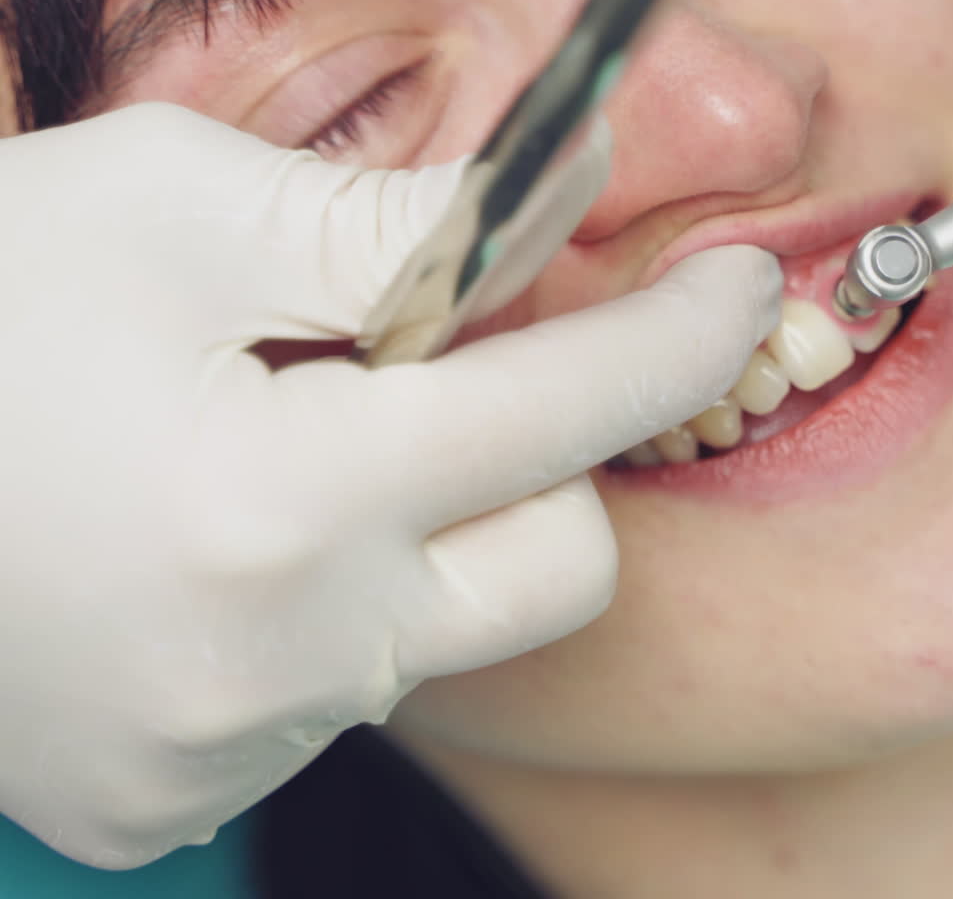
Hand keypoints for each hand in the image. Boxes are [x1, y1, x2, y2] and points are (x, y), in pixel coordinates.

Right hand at [0, 103, 780, 867]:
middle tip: (421, 375)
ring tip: (276, 446)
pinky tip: (215, 533)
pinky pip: (341, 678)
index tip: (742, 287)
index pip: (567, 408)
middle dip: (535, 456)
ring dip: (421, 523)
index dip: (679, 334)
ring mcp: (224, 746)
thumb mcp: (169, 202)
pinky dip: (330, 594)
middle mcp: (278, 659)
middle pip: (556, 557)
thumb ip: (384, 220)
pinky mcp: (173, 790)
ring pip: (449, 620)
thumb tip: (540, 207)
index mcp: (281, 501)